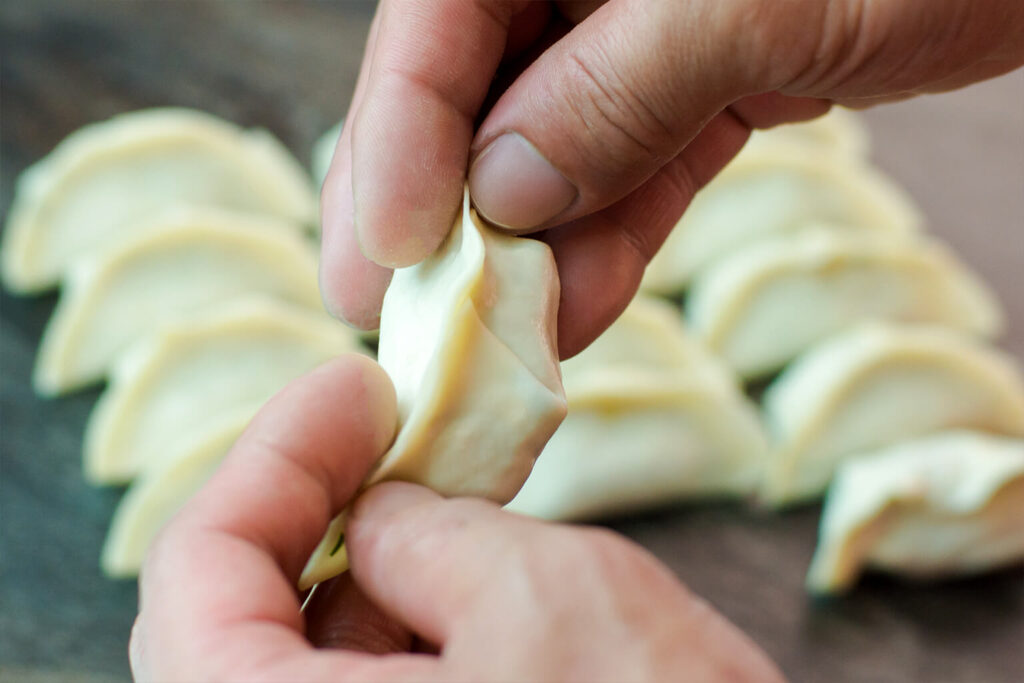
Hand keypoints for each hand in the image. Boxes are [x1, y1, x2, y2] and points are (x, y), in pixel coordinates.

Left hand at [130, 354, 782, 681]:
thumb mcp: (537, 597)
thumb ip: (423, 533)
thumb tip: (380, 510)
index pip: (194, 574)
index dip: (276, 454)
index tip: (353, 388)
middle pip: (232, 617)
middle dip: (311, 502)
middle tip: (384, 425)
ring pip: (299, 660)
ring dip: (359, 563)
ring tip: (435, 488)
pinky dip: (397, 623)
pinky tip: (458, 573)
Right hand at [319, 0, 1023, 355]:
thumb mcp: (760, 1)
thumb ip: (619, 88)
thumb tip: (503, 191)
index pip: (440, 13)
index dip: (400, 129)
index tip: (392, 246)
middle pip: (469, 85)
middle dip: (433, 202)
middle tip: (383, 303)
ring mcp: (639, 26)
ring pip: (548, 143)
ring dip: (522, 247)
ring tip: (488, 337)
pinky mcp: (698, 82)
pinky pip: (630, 169)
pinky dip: (603, 241)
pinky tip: (571, 309)